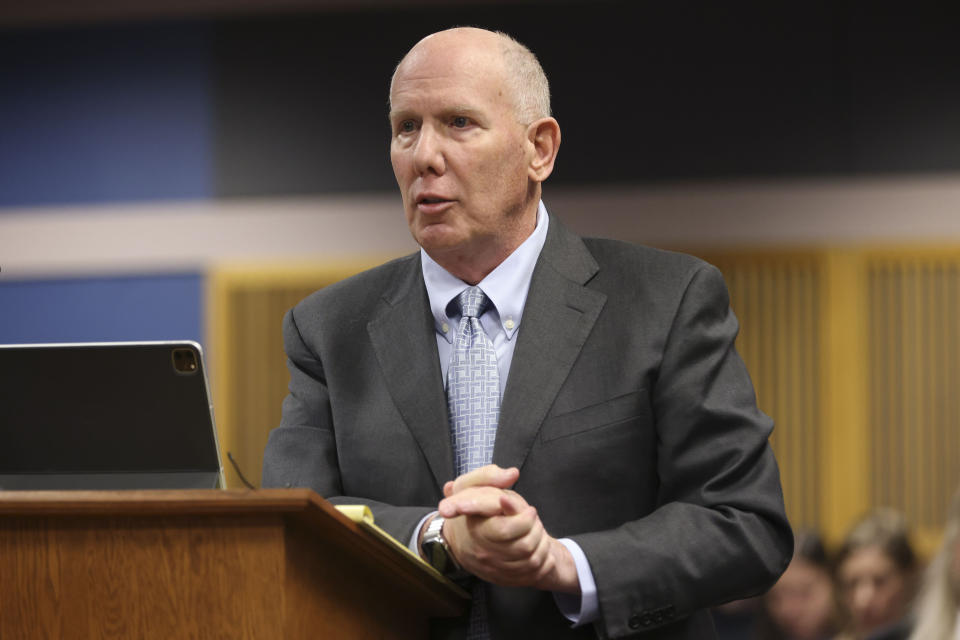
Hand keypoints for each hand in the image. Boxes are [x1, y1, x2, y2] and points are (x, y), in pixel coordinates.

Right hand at [436, 465, 579, 592]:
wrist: (461, 538)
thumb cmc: (473, 508)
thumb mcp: (473, 486)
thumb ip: (489, 476)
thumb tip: (512, 474)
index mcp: (475, 529)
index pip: (503, 531)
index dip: (523, 520)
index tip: (530, 511)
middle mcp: (482, 552)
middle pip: (523, 546)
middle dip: (535, 529)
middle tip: (531, 516)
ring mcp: (493, 569)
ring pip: (531, 561)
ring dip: (541, 543)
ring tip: (535, 529)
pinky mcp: (502, 579)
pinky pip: (532, 574)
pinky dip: (542, 560)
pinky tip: (537, 546)